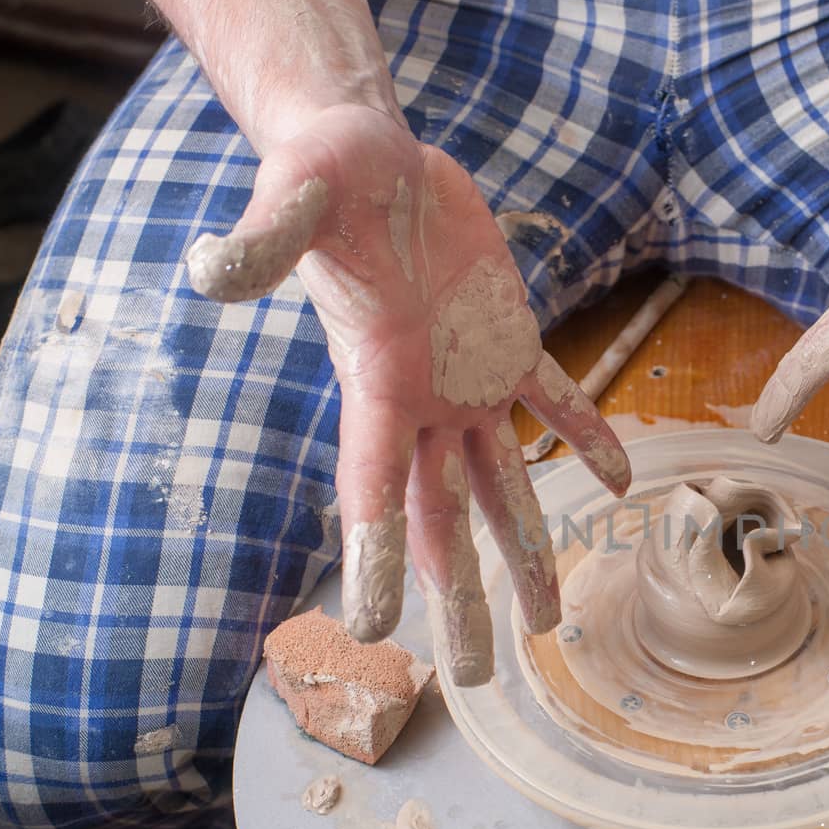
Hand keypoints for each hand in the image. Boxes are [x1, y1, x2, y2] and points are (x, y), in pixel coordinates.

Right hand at [187, 105, 629, 684]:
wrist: (368, 152)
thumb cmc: (327, 169)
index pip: (373, 487)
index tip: (378, 628)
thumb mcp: (298, 194)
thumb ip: (264, 240)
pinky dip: (586, 435)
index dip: (376, 554)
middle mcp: (422, 402)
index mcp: (377, 384)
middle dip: (462, 598)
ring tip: (548, 621)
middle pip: (443, 520)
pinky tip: (620, 479)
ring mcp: (466, 379)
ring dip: (526, 549)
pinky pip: (556, 399)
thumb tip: (209, 271)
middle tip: (480, 677)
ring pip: (503, 483)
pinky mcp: (507, 340)